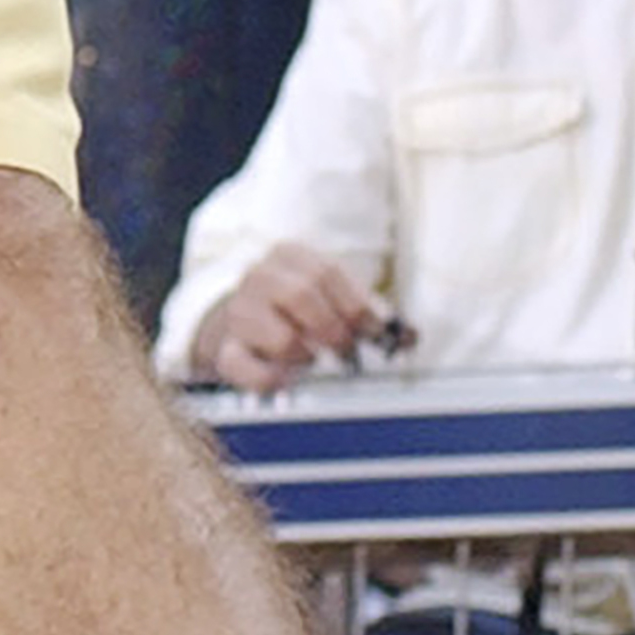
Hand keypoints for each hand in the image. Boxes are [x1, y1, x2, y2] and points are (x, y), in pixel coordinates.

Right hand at [189, 244, 389, 391]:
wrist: (240, 323)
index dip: (358, 306)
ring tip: (312, 357)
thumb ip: (367, 312)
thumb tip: (410, 337)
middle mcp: (259, 277)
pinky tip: (286, 377)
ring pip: (281, 337)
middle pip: (301, 296)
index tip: (376, 332)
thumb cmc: (296, 309)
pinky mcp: (225, 350)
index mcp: (289, 255)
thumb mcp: (329, 296)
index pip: (327, 272)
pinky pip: (251, 370)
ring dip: (306, 354)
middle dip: (335, 330)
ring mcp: (239, 313)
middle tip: (348, 351)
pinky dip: (273, 379)